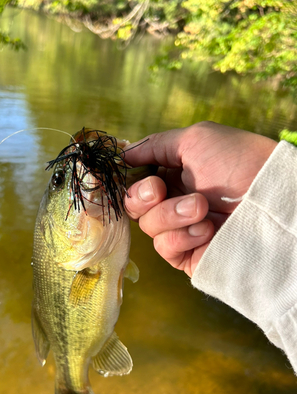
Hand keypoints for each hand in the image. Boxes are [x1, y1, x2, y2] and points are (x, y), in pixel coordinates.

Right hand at [124, 121, 276, 276]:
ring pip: (148, 227)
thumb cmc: (237, 161)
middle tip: (160, 190)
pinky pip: (164, 247)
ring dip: (171, 214)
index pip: (134, 181)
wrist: (270, 198)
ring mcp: (180, 229)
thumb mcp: (195, 139)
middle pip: (133, 206)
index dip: (127, 180)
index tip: (130, 173)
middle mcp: (173, 201)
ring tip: (201, 208)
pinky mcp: (188, 254)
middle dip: (143, 196)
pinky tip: (207, 229)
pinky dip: (181, 237)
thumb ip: (155, 145)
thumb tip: (122, 153)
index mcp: (173, 175)